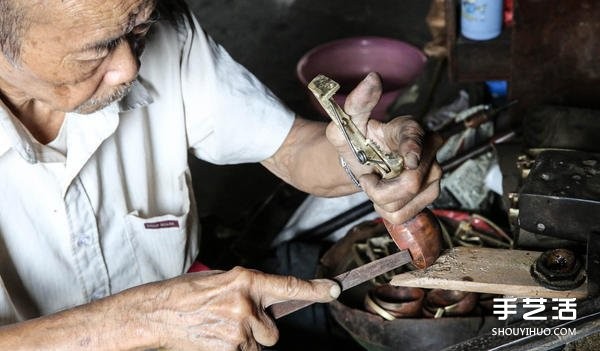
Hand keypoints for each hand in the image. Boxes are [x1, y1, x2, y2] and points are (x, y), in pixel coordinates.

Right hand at [125, 267, 338, 349]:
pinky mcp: (230, 349)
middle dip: (261, 330)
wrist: (157, 313)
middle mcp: (246, 304)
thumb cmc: (185, 293)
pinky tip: (215, 338)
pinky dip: (234, 349)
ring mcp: (239, 330)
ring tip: (220, 330)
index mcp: (245, 281)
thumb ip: (248, 289)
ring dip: (246, 341)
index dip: (314, 289)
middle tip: (236, 322)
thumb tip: (266, 299)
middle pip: (274, 331)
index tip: (332, 289)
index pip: (288, 286)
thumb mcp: (221, 281)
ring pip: (259, 345)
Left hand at [325, 72, 442, 224]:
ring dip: (382, 200)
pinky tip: (384, 196)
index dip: (414, 150)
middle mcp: (428, 149)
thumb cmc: (356, 139)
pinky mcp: (430, 192)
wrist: (361, 162)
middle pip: (412, 181)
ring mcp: (433, 172)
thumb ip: (357, 102)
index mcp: (409, 127)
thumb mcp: (348, 122)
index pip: (416, 139)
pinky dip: (388, 210)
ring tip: (376, 184)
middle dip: (380, 188)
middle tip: (367, 177)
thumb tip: (372, 78)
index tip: (409, 161)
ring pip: (407, 201)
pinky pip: (406, 214)